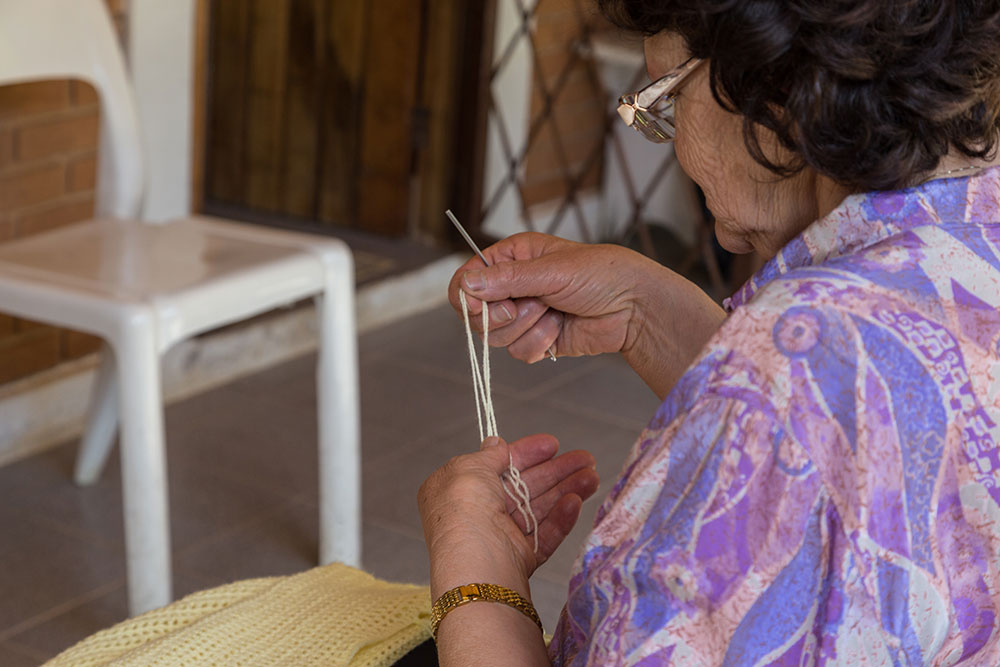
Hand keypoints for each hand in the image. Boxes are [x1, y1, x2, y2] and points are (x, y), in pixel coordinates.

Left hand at [418, 434, 599, 596]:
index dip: (526, 453)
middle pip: (524, 487)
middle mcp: (478, 513)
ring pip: (538, 509)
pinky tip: (575, 501)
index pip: (498, 466)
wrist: (475, 566)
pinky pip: (543, 535)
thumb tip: (497, 443)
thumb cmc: (463, 511)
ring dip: (566, 490)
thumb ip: (489, 455)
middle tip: (586, 458)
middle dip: (556, 470)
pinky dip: (560, 518)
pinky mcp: (519, 558)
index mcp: (458, 490)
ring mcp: (500, 537)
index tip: (552, 444)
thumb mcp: (469, 469)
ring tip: (593, 477)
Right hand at [448, 232, 726, 396]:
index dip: (468, 297)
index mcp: (511, 258)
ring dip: (528, 328)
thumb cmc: (601, 274)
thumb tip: (467, 285)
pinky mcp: (536, 339)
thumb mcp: (551, 270)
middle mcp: (512, 286)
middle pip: (475, 314)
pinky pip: (518, 352)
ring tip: (554, 312)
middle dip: (504, 316)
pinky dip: (539, 344)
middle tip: (533, 306)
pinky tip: (560, 329)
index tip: (483, 306)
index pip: (466, 279)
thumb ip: (507, 280)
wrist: (634, 308)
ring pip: (496, 337)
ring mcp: (523, 314)